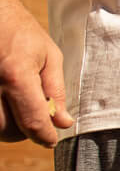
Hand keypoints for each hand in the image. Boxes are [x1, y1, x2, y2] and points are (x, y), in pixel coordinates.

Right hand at [0, 0, 71, 145]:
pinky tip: (5, 102)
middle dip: (26, 130)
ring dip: (9, 126)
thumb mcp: (49, 56)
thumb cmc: (20, 32)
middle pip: (9, 131)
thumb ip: (56, 91)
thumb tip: (62, 122)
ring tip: (19, 104)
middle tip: (37, 115)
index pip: (32, 121)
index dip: (45, 135)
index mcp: (16, 75)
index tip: (51, 139)